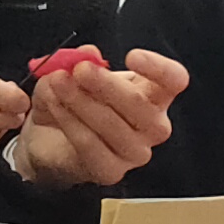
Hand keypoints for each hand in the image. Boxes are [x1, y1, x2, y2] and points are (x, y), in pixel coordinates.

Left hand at [13, 48, 189, 191]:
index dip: (159, 68)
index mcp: (154, 95)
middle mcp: (153, 125)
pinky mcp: (111, 171)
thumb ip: (82, 60)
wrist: (49, 139)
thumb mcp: (74, 73)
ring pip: (112, 125)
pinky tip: (54, 106)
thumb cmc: (75, 101)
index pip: (174, 81)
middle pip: (140, 103)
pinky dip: (69, 121)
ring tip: (57, 83)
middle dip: (105, 83)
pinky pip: (90, 144)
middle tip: (78, 69)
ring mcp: (135, 152)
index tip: (131, 56)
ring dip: (80, 101)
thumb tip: (88, 52)